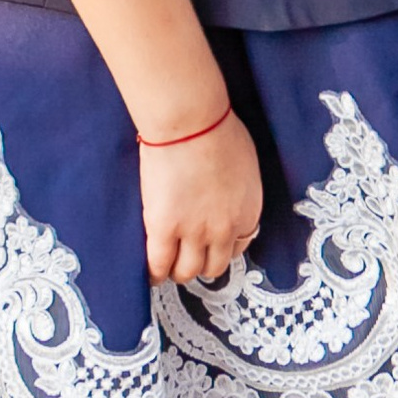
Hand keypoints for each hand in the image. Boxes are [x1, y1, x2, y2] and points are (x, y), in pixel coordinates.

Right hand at [140, 107, 264, 284]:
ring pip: (187, 271)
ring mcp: (194, 233)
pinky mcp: (164, 229)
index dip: (221, 249)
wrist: (191, 123)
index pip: (239, 247)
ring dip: (177, 272)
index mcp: (248, 212)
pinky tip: (149, 272)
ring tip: (165, 267)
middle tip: (185, 259)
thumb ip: (237, 189)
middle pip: (214, 266)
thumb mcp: (243, 165)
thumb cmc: (217, 131)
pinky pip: (159, 264)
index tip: (209, 247)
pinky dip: (154, 273)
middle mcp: (225, 229)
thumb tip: (224, 195)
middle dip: (200, 265)